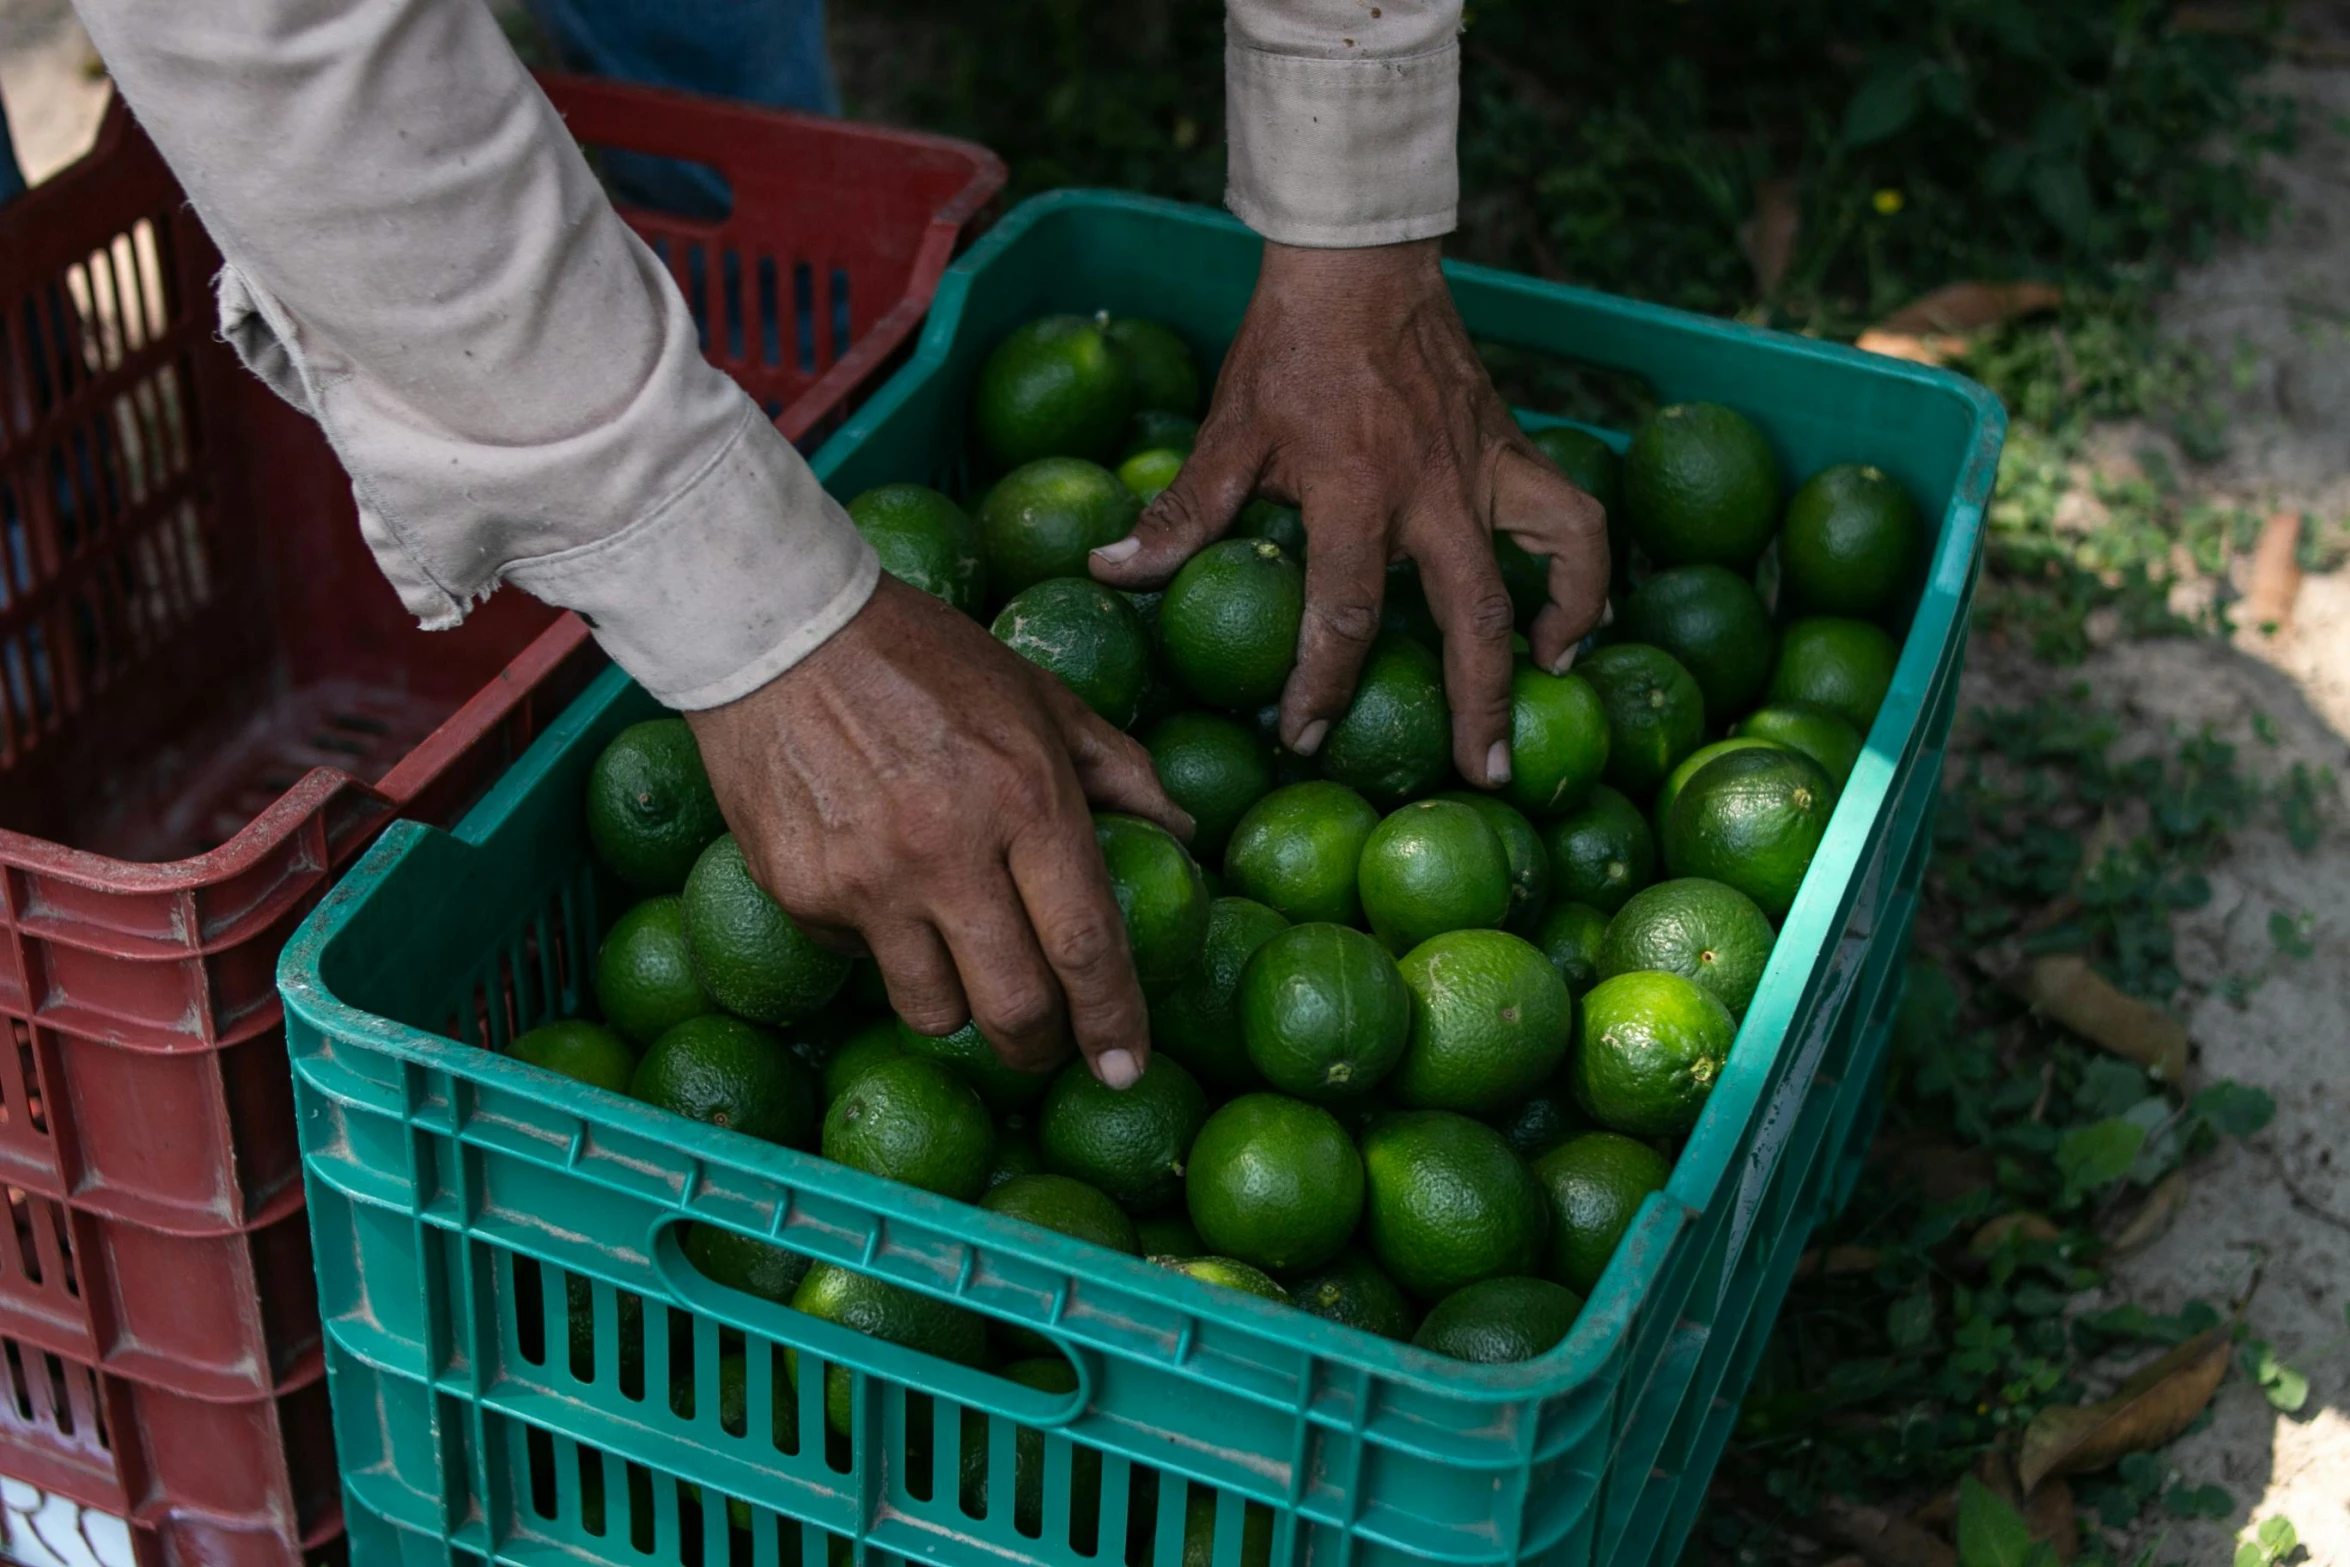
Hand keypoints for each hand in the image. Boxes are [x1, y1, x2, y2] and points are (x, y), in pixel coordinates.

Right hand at [684, 575, 1191, 1085]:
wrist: (774, 630)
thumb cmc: (921, 657)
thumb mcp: (1036, 694)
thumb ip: (1115, 766)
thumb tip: (1181, 830)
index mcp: (1023, 798)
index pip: (1085, 944)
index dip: (1113, 1020)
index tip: (1126, 1067)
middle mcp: (946, 852)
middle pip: (1012, 1007)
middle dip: (1039, 1046)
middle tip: (1045, 1045)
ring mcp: (866, 880)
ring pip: (931, 1008)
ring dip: (960, 1008)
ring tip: (963, 969)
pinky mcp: (800, 892)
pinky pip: (859, 961)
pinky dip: (882, 947)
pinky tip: (880, 889)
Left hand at [1089, 238, 1609, 786]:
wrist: (1358, 264)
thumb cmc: (1287, 350)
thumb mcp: (1227, 431)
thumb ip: (1181, 512)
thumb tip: (1109, 570)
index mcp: (1353, 491)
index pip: (1344, 613)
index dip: (1322, 685)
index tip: (1304, 737)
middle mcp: (1432, 490)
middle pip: (1471, 615)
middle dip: (1477, 703)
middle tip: (1478, 775)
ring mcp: (1485, 468)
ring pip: (1551, 558)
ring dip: (1559, 627)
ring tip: (1546, 687)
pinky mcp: (1515, 448)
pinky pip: (1574, 514)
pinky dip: (1584, 568)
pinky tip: (1570, 613)